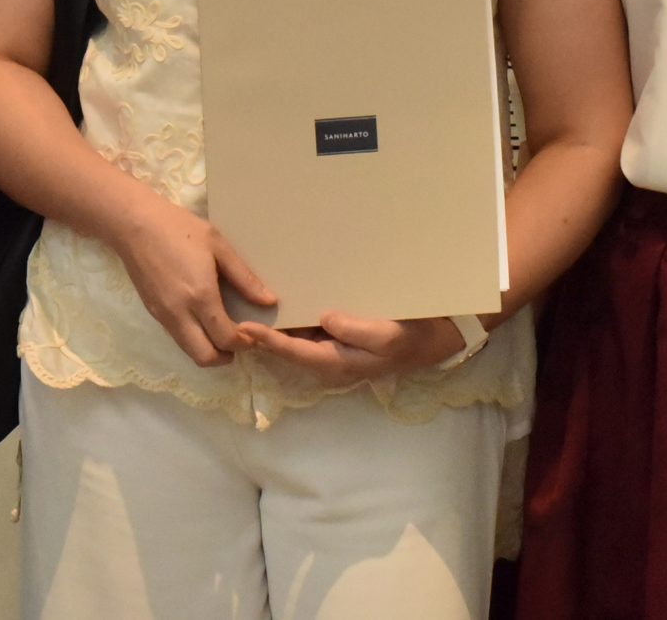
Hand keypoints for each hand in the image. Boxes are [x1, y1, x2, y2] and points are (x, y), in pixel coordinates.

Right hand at [110, 195, 275, 366]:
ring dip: (209, 350)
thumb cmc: (180, 229)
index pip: (226, 338)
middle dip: (226, 356)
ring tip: (223, 331)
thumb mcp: (219, 246)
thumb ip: (244, 277)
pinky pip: (177, 338)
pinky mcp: (153, 313)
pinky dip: (194, 339)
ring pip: (189, 351)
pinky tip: (203, 319)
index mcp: (201, 296)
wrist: (135, 225)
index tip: (254, 334)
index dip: (245, 343)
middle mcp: (180, 314)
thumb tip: (269, 301)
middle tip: (239, 341)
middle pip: (205, 357)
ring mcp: (164, 316)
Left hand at [237, 311, 466, 385]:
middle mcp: (329, 359)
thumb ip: (356, 330)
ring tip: (248, 308)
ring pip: (296, 341)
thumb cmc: (411, 337)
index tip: (244, 328)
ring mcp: (333, 350)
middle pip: (288, 349)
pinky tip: (281, 304)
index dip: (268, 341)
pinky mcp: (338, 339)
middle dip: (262, 336)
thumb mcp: (388, 335)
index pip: (295, 352)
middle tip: (233, 316)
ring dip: (275, 328)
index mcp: (338, 363)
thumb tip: (324, 320)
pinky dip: (292, 320)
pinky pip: (308, 332)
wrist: (433, 339)